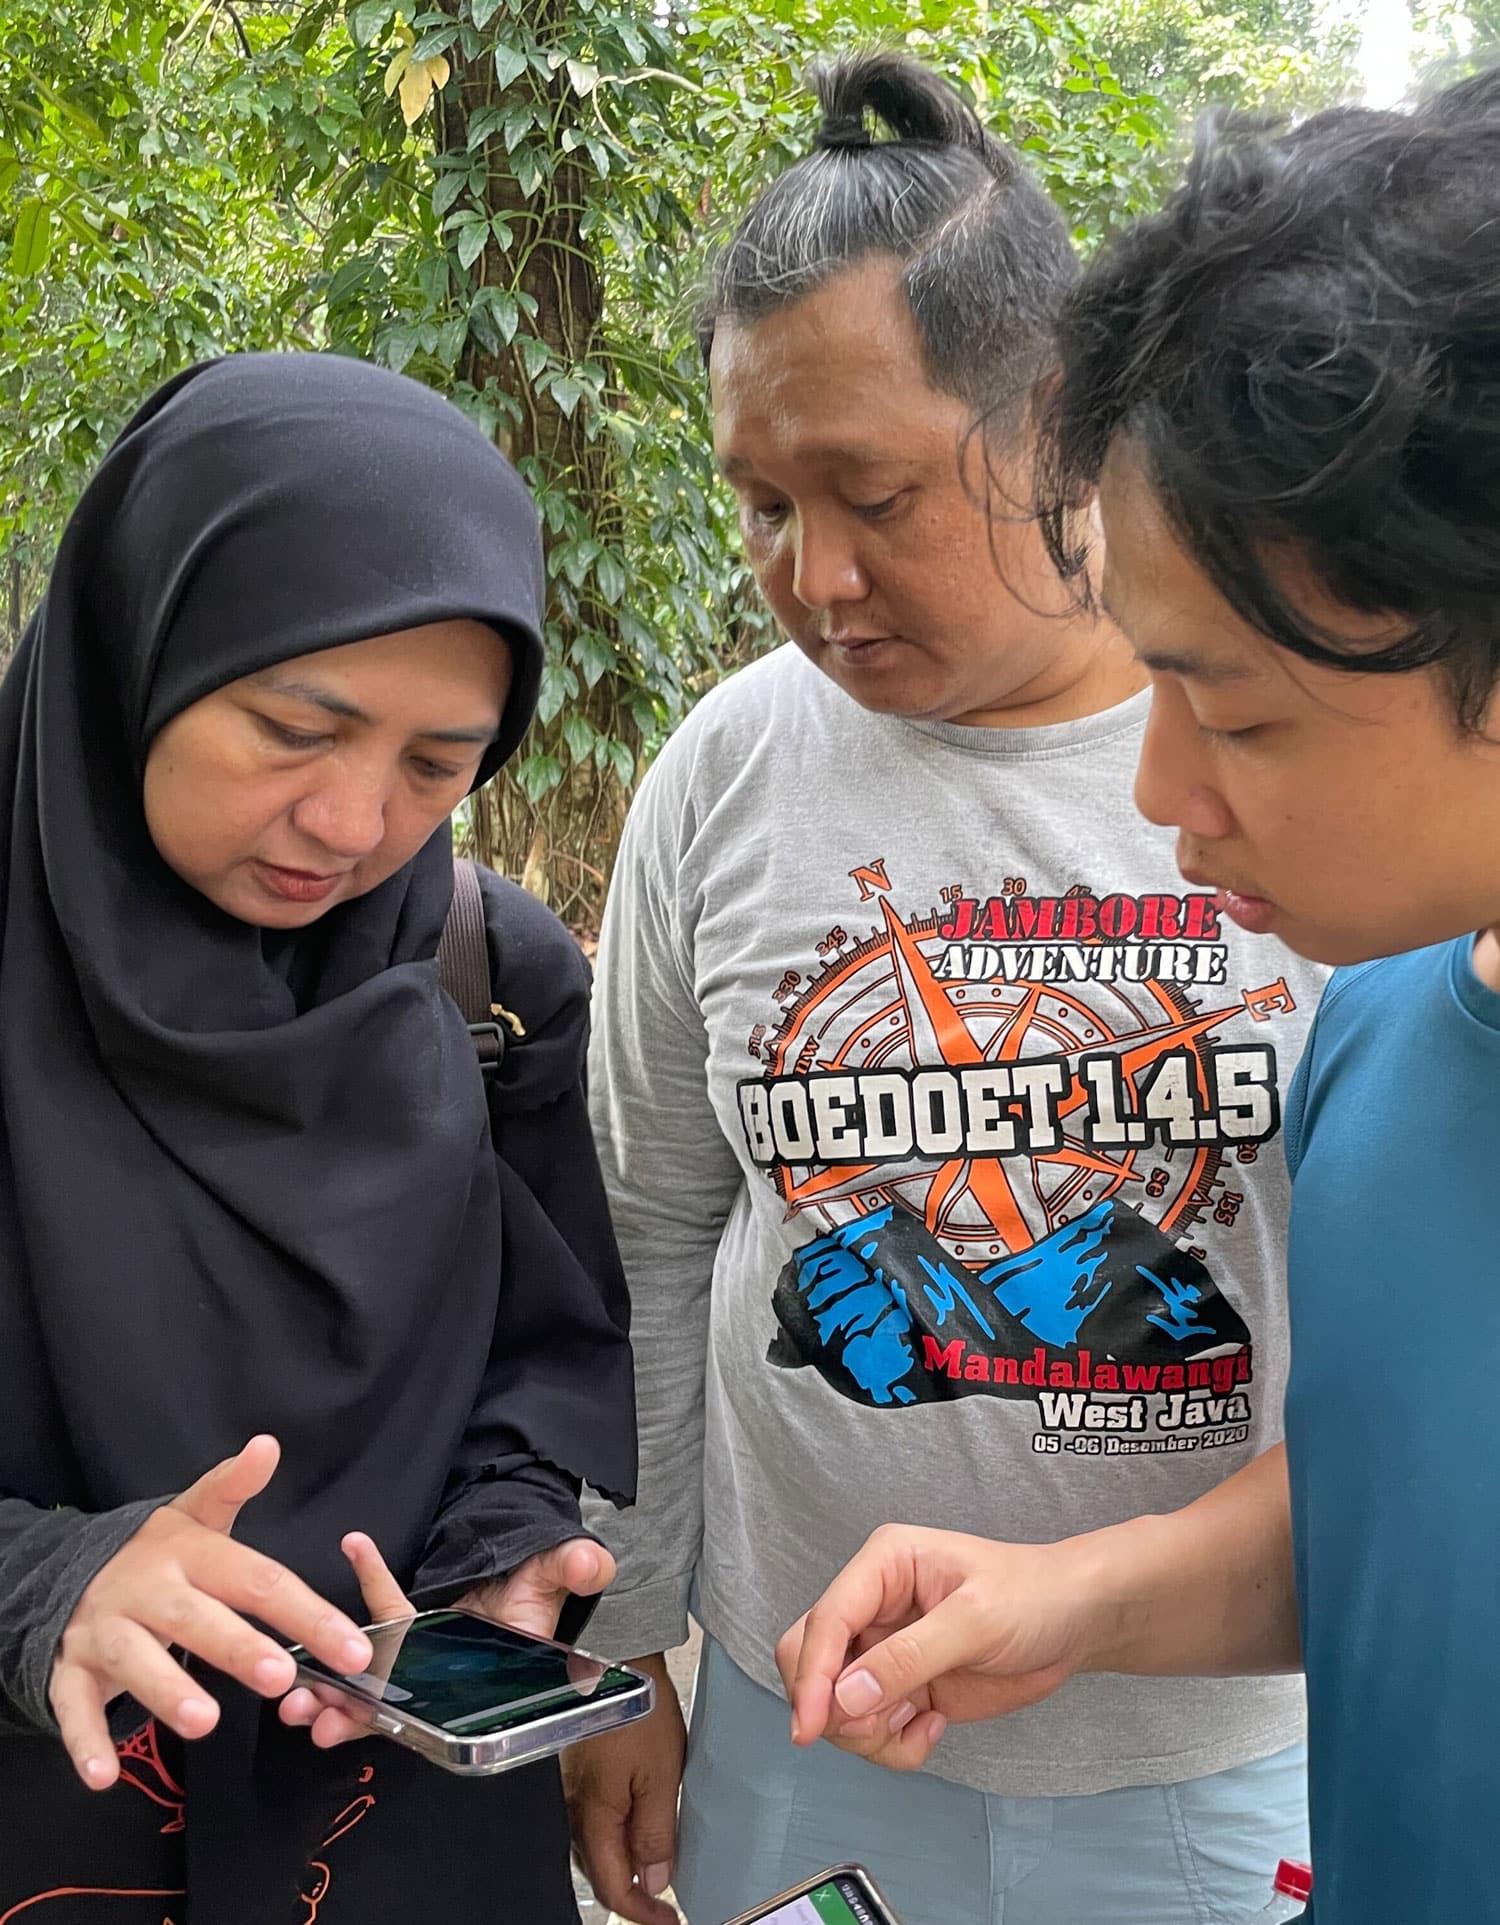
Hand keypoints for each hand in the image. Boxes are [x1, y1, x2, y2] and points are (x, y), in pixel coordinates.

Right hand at [50, 1435, 373, 1790]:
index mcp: (189, 1553)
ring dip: (168, 1691)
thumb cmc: (156, 1554)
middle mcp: (147, 1588)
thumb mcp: (193, 1514)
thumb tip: (268, 1445)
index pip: (256, 1579)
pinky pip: (74, 1707)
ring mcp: (105, 1630)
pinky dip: (86, 1741)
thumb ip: (232, 1488)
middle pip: (198, 1618)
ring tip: (206, 1721)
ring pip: (135, 1661)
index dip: (305, 1612)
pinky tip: (104, 1774)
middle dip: (239, 1648)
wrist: (67, 1573)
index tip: (352, 1647)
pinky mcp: (69, 1669)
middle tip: (281, 1676)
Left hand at [279, 1533, 615, 1748]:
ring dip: (332, 1682)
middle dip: (347, 1710)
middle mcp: (449, 1672)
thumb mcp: (565, 1569)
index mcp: (487, 1672)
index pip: (436, 1696)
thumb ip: (577, 1567)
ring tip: (294, 1688)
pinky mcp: (414, 1626)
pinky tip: (353, 1546)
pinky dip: (363, 1586)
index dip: (396, 1712)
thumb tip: (592, 1563)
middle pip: (394, 1701)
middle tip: (306, 1712)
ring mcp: (426, 1653)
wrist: (536, 1563)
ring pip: (373, 1675)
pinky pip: (381, 1611)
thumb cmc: (550, 1577)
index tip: (355, 1710)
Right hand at [563, 1653, 683, 1924]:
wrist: (615, 1656)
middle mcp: (575, 1808)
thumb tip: (656, 1881)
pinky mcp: (578, 1771)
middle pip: (599, 1872)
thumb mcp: (660, 1775)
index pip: (613, 1888)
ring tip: (653, 1869)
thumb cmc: (637, 1706)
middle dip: (631, 1894)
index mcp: (593, 1816)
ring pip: (594, 1848)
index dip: (642, 1913)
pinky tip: (633, 1829)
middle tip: (663, 1904)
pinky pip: (592, 1821)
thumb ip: (656, 1832)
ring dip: (622, 1866)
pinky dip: (614, 1837)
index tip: (668, 1920)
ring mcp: (572, 1789)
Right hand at [776, 1523, 1105, 1771]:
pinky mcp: (902, 1687)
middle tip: (876, 1728)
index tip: (809, 1729)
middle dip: (832, 1707)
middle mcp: (873, 1605)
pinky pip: (869, 1728)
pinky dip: (891, 1744)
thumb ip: (908, 1658)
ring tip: (920, 1724)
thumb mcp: (975, 1621)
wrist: (1076, 1621)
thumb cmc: (1033, 1597)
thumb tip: (843, 1698)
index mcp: (882, 1566)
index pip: (825, 1620)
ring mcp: (885, 1650)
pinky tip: (933, 1726)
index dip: (811, 1676)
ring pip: (834, 1704)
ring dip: (867, 1732)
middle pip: (810, 1660)